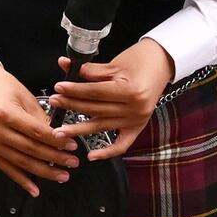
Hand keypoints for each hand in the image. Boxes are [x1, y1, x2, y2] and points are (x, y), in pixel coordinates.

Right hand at [0, 57, 78, 191]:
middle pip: (31, 149)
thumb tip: (58, 137)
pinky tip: (35, 188)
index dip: (56, 141)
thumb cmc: (2, 87)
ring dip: (43, 172)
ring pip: (21, 162)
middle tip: (72, 162)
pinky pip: (8, 169)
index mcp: (5, 113)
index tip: (71, 145)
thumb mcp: (25, 96)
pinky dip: (22, 180)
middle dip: (54, 158)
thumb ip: (41, 118)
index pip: (36, 132)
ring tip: (61, 175)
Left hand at [53, 37, 173, 152]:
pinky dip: (107, 152)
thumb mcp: (114, 64)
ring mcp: (137, 120)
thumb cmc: (140, 60)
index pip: (95, 93)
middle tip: (54, 102)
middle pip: (96, 110)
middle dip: (72, 106)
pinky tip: (91, 155)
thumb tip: (65, 65)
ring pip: (102, 127)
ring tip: (60, 131)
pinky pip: (122, 144)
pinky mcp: (138, 127)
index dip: (75, 90)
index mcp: (131, 91)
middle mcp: (136, 109)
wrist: (162, 63)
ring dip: (80, 129)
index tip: (59, 87)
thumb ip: (89, 70)